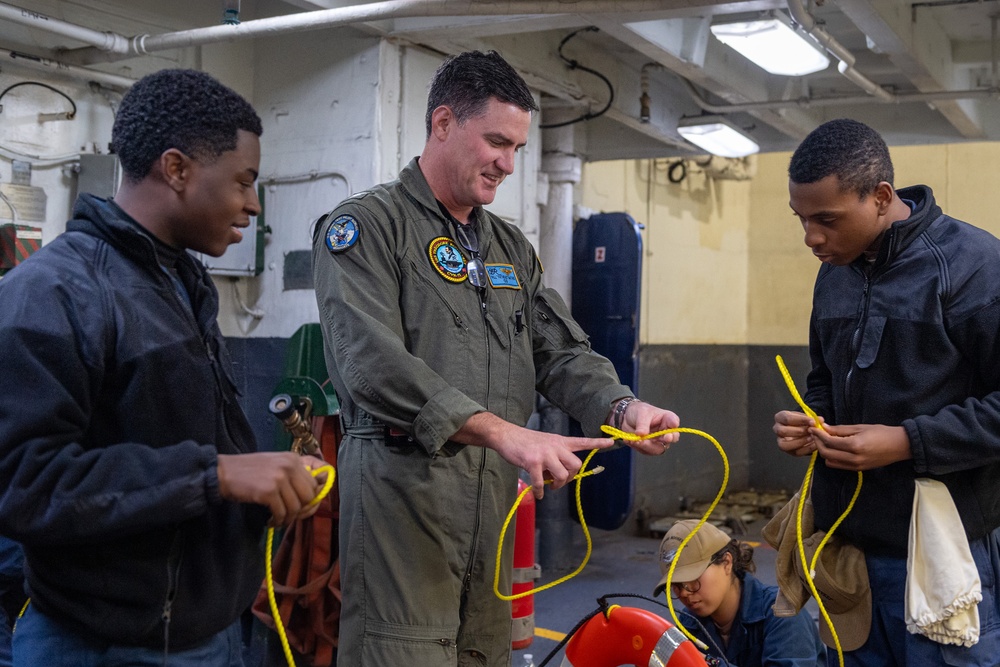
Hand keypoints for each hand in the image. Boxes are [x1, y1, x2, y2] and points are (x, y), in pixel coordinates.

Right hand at [217, 452, 327, 526]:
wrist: (222, 473)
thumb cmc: (248, 471)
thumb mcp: (275, 464)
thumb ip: (293, 475)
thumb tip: (312, 495)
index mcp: (293, 458)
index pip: (315, 482)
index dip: (311, 498)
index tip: (304, 507)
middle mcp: (289, 466)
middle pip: (309, 496)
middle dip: (301, 509)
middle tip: (289, 515)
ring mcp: (279, 478)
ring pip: (296, 507)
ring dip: (288, 518)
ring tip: (278, 520)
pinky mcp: (269, 491)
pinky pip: (282, 513)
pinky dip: (277, 521)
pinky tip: (271, 521)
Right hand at [453, 413, 614, 499]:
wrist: (507, 435)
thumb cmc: (526, 443)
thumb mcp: (546, 444)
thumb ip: (557, 456)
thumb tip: (560, 478)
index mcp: (560, 441)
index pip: (583, 442)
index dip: (598, 443)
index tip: (613, 442)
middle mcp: (555, 446)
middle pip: (575, 465)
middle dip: (570, 477)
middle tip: (558, 482)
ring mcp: (544, 454)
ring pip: (562, 475)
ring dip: (556, 485)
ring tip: (548, 486)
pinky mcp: (532, 462)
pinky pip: (541, 483)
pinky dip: (540, 491)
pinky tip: (538, 493)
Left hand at [617, 400, 680, 455]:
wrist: (626, 417)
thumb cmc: (638, 411)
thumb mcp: (641, 413)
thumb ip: (642, 424)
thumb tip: (642, 434)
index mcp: (666, 418)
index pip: (673, 421)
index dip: (674, 425)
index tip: (672, 426)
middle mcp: (665, 431)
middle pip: (671, 439)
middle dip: (666, 440)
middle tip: (663, 438)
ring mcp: (658, 441)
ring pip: (658, 448)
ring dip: (647, 446)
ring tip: (635, 440)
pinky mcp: (649, 447)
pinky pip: (646, 451)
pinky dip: (638, 447)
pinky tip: (630, 440)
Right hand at [773, 410, 823, 456]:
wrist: (803, 429)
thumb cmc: (803, 421)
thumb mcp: (806, 417)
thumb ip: (813, 419)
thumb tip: (820, 420)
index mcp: (780, 418)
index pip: (787, 418)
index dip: (801, 420)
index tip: (813, 422)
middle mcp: (777, 429)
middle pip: (783, 432)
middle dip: (799, 432)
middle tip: (811, 431)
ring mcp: (781, 441)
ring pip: (785, 445)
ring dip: (801, 442)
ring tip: (812, 438)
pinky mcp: (788, 451)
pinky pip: (795, 452)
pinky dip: (806, 449)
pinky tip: (815, 444)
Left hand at [810, 423, 911, 470]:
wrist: (900, 446)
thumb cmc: (881, 432)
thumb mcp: (860, 427)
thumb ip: (840, 430)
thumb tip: (824, 428)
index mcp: (854, 446)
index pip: (829, 441)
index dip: (818, 434)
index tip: (813, 427)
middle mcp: (853, 458)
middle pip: (826, 453)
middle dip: (818, 443)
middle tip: (817, 434)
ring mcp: (856, 466)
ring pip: (830, 461)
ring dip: (825, 451)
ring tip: (826, 441)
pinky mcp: (858, 470)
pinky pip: (839, 465)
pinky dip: (833, 457)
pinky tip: (835, 448)